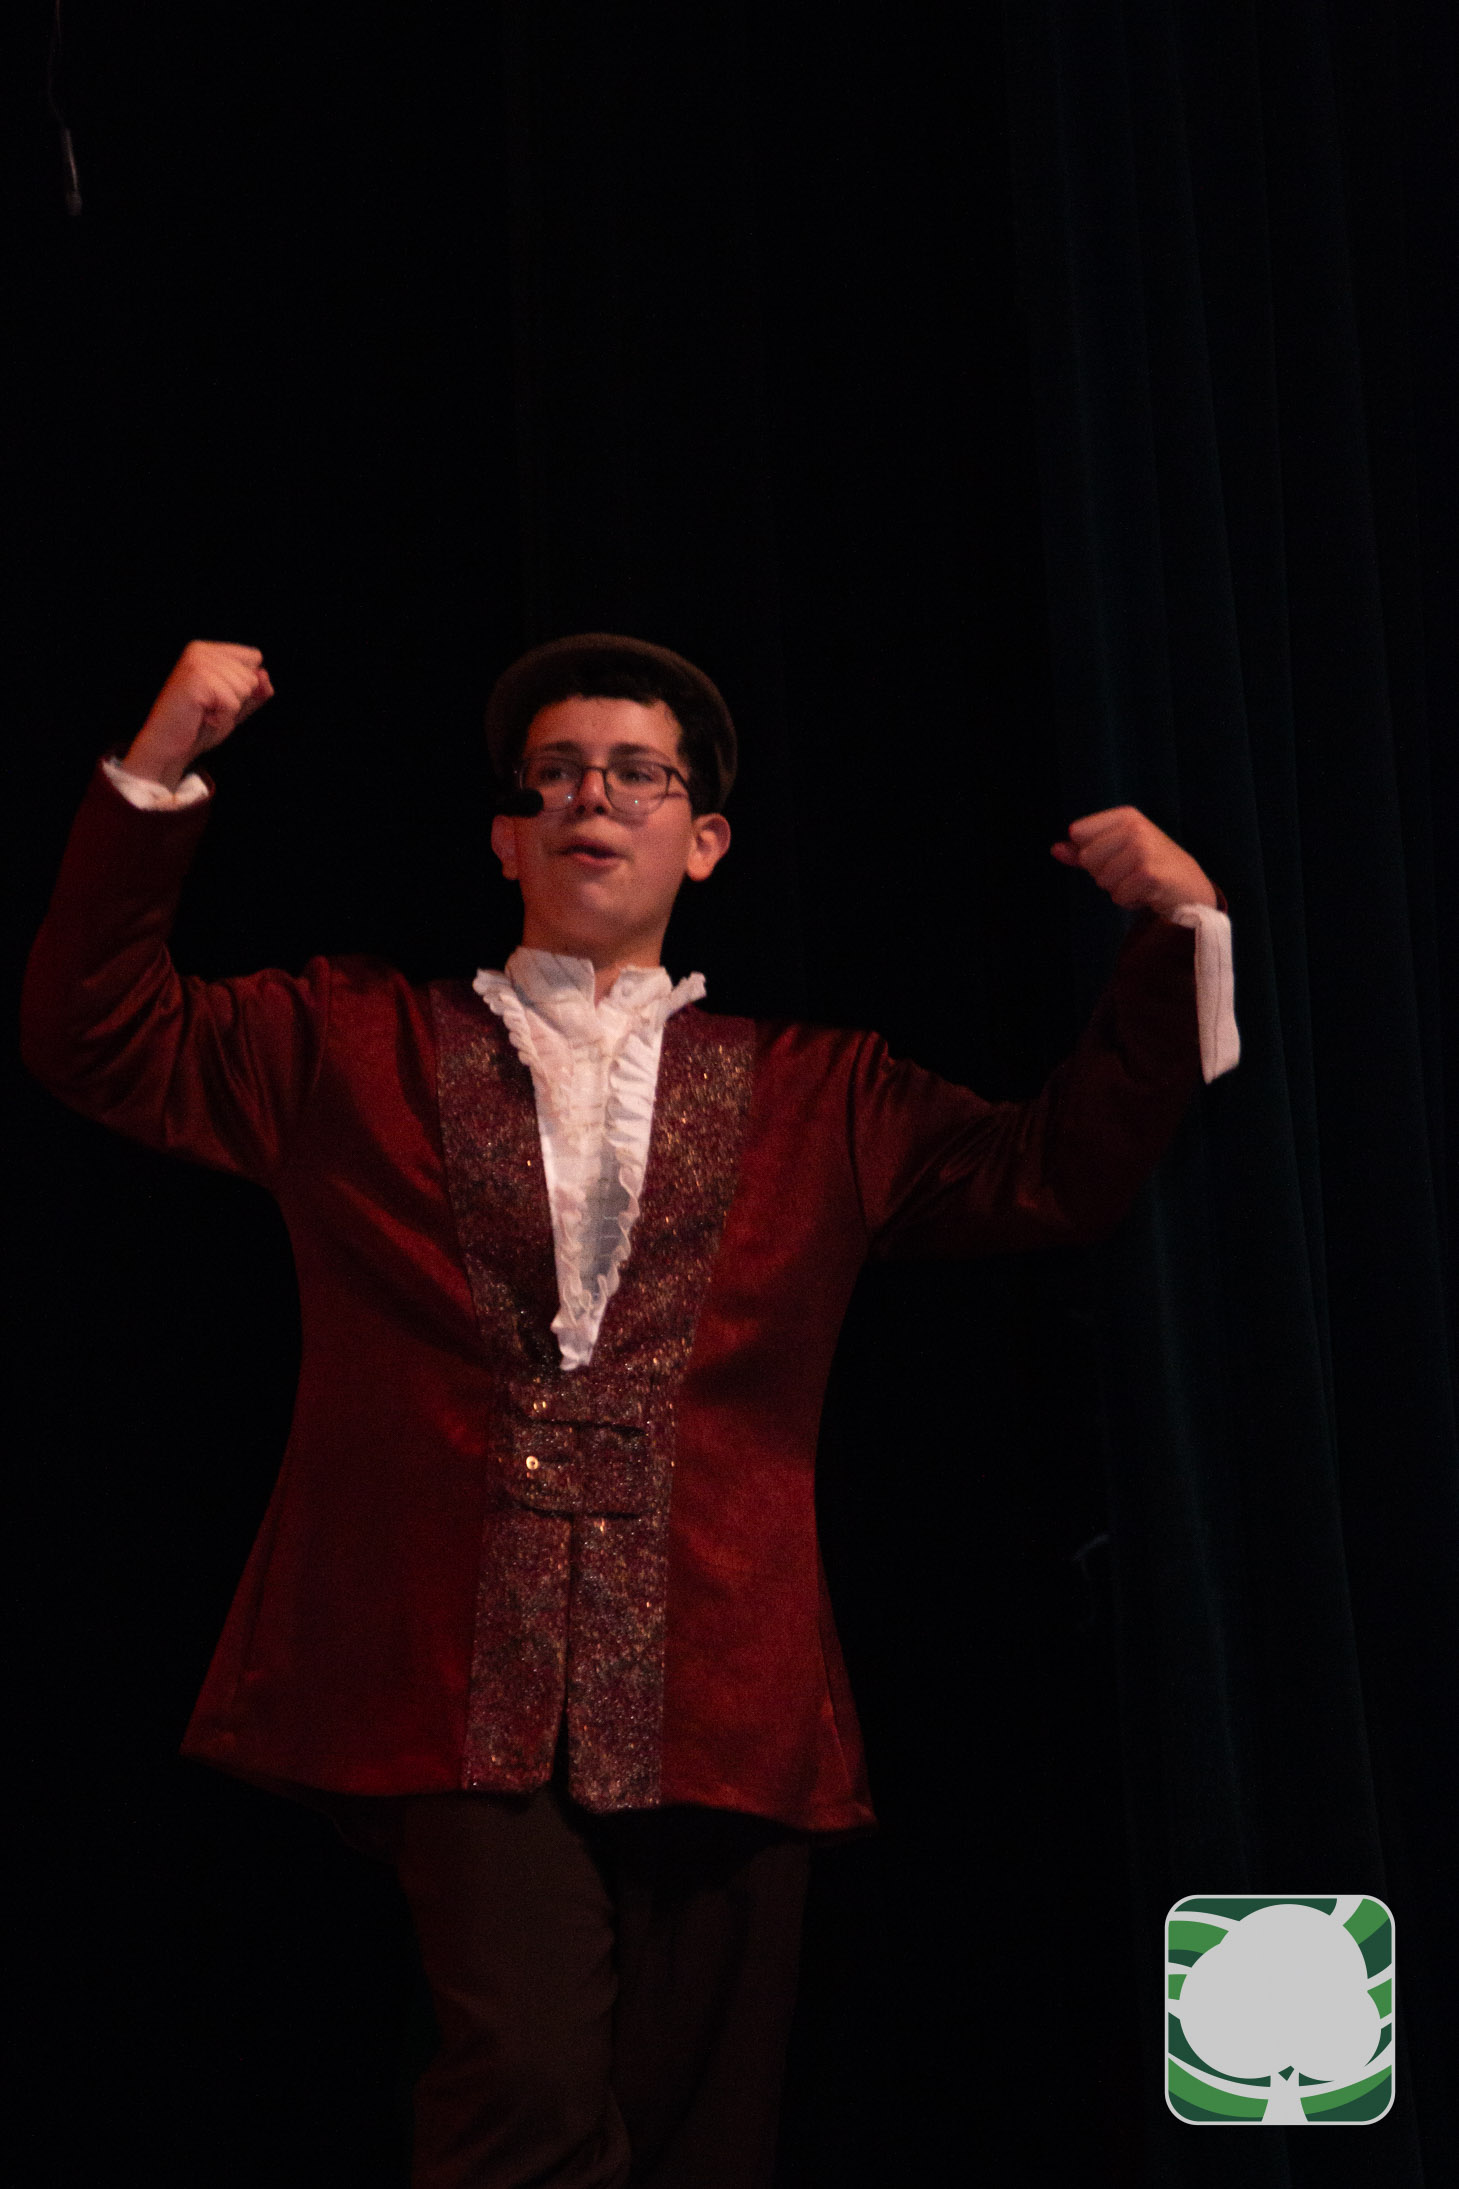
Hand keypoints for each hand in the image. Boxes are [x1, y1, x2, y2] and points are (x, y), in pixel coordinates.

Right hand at [120, 640, 274, 791]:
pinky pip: (233, 702)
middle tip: (209, 708)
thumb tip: (265, 677)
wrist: (169, 747)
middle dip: (237, 700)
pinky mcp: (196, 679)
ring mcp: (197, 662)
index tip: (218, 698)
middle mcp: (200, 650)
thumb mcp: (236, 707)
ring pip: (245, 687)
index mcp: (208, 650)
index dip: (246, 686)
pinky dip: (222, 717)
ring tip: (205, 712)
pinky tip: (203, 717)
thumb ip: (256, 692)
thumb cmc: (199, 726)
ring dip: (229, 709)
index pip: (254, 658)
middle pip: (251, 675)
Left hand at [1051, 805, 1216, 913]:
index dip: (1090, 852)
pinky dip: (1130, 901)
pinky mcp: (1149, 874)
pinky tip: (1148, 893)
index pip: (1078, 833)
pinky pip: (1117, 896)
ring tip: (1141, 882)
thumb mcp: (1116, 852)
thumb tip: (1055, 849)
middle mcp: (1135, 828)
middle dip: (1104, 873)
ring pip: (1102, 880)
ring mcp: (1143, 850)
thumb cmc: (1149, 867)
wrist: (1189, 887)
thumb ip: (1083, 851)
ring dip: (1118, 889)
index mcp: (1126, 816)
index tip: (1116, 855)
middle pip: (1087, 858)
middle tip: (1132, 872)